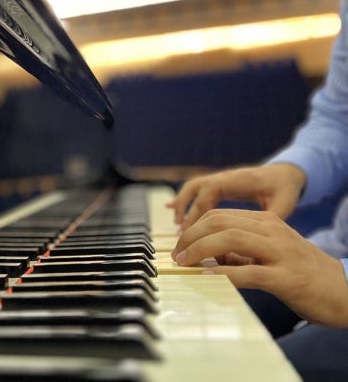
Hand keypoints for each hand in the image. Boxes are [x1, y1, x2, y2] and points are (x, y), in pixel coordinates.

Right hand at [166, 163, 305, 229]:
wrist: (286, 173)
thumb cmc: (285, 189)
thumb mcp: (284, 205)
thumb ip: (270, 220)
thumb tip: (254, 239)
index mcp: (239, 180)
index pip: (210, 191)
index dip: (197, 210)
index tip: (190, 230)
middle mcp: (225, 177)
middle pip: (195, 187)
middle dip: (184, 209)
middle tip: (180, 232)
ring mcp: (220, 179)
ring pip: (192, 187)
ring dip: (182, 204)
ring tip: (177, 226)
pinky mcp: (218, 185)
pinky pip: (196, 190)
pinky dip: (184, 200)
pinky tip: (172, 211)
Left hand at [172, 209, 347, 327]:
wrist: (346, 290)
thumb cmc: (303, 273)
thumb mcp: (270, 254)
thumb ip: (241, 252)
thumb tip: (207, 258)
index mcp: (267, 222)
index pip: (220, 215)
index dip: (193, 229)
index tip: (179, 246)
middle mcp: (272, 231)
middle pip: (220, 222)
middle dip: (191, 236)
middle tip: (176, 255)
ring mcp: (280, 253)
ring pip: (232, 239)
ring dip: (201, 250)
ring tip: (185, 263)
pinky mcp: (287, 278)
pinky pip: (250, 272)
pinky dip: (224, 273)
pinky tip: (207, 277)